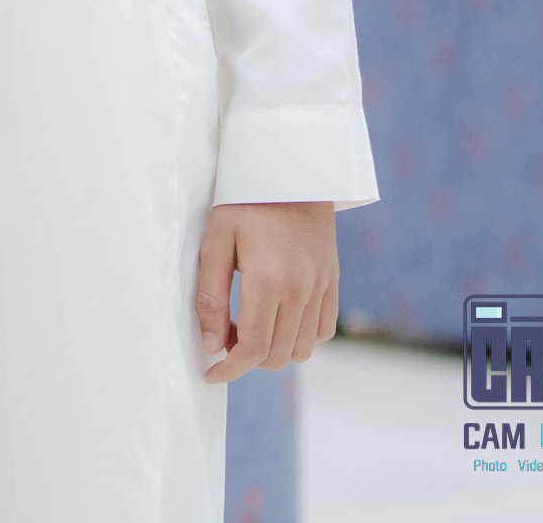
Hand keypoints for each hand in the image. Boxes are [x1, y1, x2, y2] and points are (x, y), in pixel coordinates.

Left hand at [195, 201, 337, 383]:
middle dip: (247, 358)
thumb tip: (212, 346)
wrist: (290, 169)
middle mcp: (301, 289)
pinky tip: (279, 316)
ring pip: (301, 349)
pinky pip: (322, 330)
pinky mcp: (332, 280)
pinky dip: (301, 336)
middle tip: (226, 334)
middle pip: (277, 355)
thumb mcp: (216, 241)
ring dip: (274, 350)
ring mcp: (321, 286)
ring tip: (251, 323)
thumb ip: (210, 297)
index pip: (253, 349)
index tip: (211, 373)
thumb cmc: (245, 202)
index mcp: (269, 280)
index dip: (230, 370)